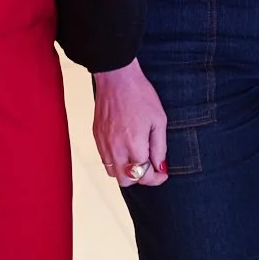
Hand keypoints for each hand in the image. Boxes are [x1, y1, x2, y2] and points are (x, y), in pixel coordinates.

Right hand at [92, 60, 167, 187]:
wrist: (117, 78)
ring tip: (136, 157)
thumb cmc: (140, 95)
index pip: (144, 177)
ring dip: (126, 170)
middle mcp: (116, 149)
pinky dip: (115, 160)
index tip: (162, 173)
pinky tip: (124, 147)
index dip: (156, 179)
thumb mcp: (159, 120)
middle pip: (126, 181)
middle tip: (150, 166)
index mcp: (134, 145)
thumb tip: (160, 168)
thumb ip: (159, 148)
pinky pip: (104, 159)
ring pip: (113, 173)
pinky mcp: (96, 136)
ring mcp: (104, 143)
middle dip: (140, 177)